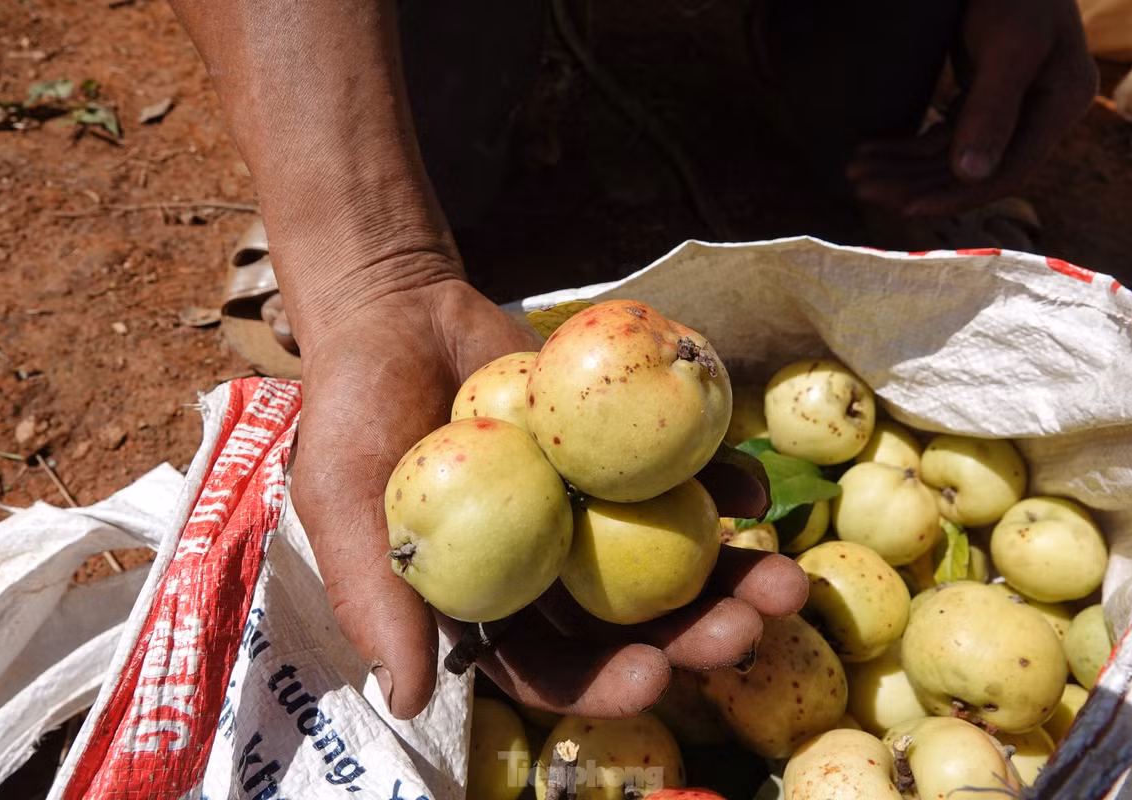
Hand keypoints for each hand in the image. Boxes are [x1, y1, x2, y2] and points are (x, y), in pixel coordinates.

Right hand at [287, 263, 808, 719]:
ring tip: (789, 579)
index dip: (599, 683)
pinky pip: (680, 475)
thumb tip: (405, 700)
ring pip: (669, 558)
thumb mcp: (343, 499)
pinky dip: (722, 483)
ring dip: (732, 575)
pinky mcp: (620, 454)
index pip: (548, 667)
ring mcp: (591, 512)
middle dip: (693, 636)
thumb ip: (374, 596)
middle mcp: (548, 570)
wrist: (396, 314)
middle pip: (628, 623)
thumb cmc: (354, 410)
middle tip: (748, 627)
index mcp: (488, 602)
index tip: (650, 675)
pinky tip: (756, 489)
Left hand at [848, 0, 1097, 216]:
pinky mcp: (981, 97)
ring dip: (903, 169)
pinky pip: (940, 136)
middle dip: (916, 184)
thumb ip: (992, 109)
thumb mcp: (1009, 44)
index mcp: (1060, 104)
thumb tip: (971, 174)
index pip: (1009, 172)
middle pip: (973, 170)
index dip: (956, 196)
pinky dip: (905, 147)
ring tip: (856, 175)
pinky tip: (869, 153)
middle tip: (864, 189)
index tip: (906, 208)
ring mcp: (1010, 107)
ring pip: (950, 156)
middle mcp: (1039, 112)